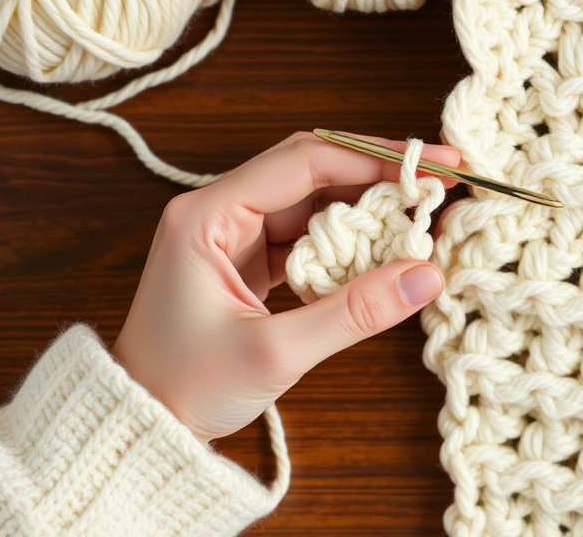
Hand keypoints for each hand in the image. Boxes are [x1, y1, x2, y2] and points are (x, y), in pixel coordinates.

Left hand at [111, 132, 459, 443]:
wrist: (141, 424)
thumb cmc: (186, 387)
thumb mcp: (276, 351)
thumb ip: (354, 312)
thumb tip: (426, 276)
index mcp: (208, 215)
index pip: (304, 162)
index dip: (374, 158)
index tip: (430, 166)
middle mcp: (218, 212)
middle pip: (312, 171)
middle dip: (378, 172)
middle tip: (441, 178)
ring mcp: (232, 237)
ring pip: (312, 203)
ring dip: (366, 208)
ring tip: (423, 214)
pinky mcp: (245, 263)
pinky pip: (305, 236)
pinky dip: (346, 241)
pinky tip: (384, 248)